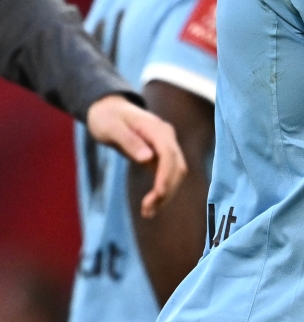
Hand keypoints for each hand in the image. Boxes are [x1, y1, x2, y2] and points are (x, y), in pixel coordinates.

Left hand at [86, 94, 186, 216]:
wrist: (109, 109)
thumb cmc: (107, 117)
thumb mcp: (111, 128)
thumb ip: (129, 141)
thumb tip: (147, 159)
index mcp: (156, 129)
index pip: (169, 154)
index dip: (166, 176)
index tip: (157, 195)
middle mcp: (167, 137)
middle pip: (177, 167)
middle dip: (167, 190)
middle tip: (147, 210)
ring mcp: (167, 146)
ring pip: (176, 174)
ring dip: (166, 194)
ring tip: (147, 212)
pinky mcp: (162, 155)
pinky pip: (168, 175)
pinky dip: (163, 190)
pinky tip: (151, 205)